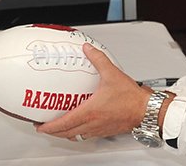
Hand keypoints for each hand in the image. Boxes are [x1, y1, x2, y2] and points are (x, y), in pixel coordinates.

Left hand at [35, 43, 150, 140]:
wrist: (145, 109)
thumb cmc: (131, 98)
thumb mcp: (112, 74)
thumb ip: (98, 60)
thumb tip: (88, 50)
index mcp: (89, 112)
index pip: (62, 124)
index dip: (48, 126)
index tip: (39, 125)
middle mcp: (92, 124)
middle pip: (66, 133)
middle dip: (53, 132)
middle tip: (45, 126)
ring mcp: (99, 129)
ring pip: (76, 136)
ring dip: (66, 133)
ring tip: (61, 127)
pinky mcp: (106, 131)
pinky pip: (88, 135)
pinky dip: (80, 132)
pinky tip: (83, 124)